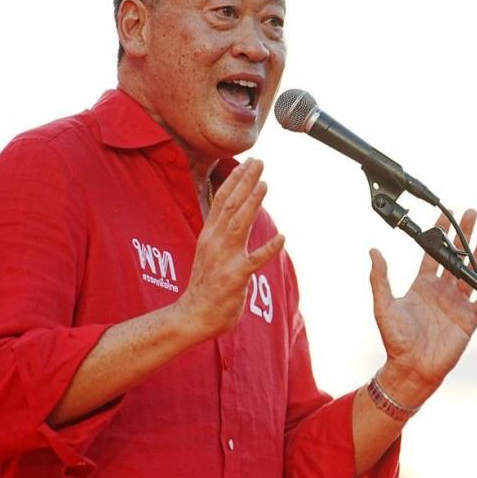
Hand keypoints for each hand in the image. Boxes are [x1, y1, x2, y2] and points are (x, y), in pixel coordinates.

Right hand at [173, 158, 284, 340]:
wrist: (194, 314)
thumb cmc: (207, 285)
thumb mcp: (211, 252)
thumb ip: (222, 234)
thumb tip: (233, 215)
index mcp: (210, 235)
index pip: (222, 201)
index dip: (235, 181)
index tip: (247, 163)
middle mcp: (215, 242)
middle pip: (230, 206)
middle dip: (245, 182)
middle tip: (258, 162)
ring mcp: (225, 258)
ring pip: (240, 225)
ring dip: (252, 203)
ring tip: (265, 184)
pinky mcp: (236, 277)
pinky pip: (254, 261)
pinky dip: (268, 249)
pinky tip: (282, 238)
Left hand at [368, 209, 476, 407]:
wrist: (412, 368)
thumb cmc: (395, 340)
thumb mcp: (384, 305)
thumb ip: (380, 279)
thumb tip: (373, 252)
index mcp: (422, 285)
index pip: (432, 254)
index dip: (438, 235)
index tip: (445, 217)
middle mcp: (441, 291)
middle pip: (455, 257)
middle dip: (463, 236)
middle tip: (471, 215)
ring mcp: (456, 304)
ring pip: (472, 273)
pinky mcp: (469, 319)